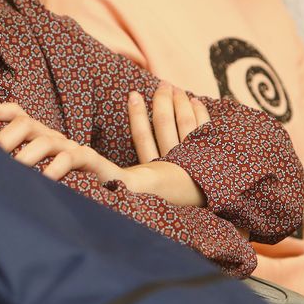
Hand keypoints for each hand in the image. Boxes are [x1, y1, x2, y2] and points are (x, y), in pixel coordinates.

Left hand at [0, 102, 120, 182]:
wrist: (119, 187)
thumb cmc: (70, 182)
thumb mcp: (38, 173)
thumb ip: (16, 167)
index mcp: (40, 135)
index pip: (15, 113)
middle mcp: (54, 137)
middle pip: (25, 123)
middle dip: (5, 137)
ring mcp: (73, 147)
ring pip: (45, 141)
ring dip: (26, 154)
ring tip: (13, 170)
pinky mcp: (92, 162)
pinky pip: (73, 157)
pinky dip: (57, 166)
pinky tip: (45, 179)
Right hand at [118, 84, 208, 207]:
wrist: (199, 218)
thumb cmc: (163, 196)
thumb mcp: (140, 188)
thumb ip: (123, 174)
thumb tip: (96, 153)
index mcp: (152, 169)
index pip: (140, 137)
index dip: (136, 114)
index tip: (133, 94)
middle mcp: (172, 162)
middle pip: (164, 124)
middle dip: (162, 101)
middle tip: (162, 85)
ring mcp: (191, 159)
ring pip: (185, 123)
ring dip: (180, 102)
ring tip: (176, 89)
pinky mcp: (208, 156)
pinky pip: (204, 130)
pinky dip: (201, 113)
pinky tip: (196, 101)